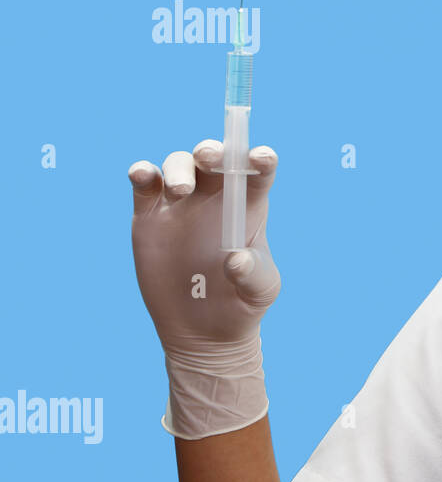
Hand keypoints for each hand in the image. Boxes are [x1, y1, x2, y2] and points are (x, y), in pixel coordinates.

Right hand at [129, 140, 280, 438]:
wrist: (203, 331)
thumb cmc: (241, 305)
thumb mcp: (259, 292)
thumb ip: (253, 274)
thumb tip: (235, 259)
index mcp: (249, 206)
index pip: (258, 172)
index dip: (260, 158)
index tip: (260, 157)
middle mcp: (215, 197)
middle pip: (215, 158)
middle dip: (212, 150)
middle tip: (209, 157)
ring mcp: (180, 204)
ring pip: (178, 165)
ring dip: (178, 168)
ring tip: (179, 191)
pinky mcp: (150, 217)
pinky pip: (144, 185)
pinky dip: (141, 173)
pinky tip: (141, 175)